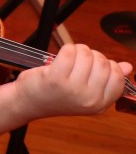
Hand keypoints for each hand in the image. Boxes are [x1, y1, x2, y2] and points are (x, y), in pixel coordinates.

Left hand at [14, 43, 131, 119]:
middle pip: (103, 62)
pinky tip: (60, 57)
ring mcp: (73, 89)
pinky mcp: (56, 78)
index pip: (117, 77)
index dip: (108, 65)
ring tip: (68, 59)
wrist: (28, 103)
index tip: (93, 67)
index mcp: (100, 104)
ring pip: (87, 55)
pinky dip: (67, 49)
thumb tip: (128, 67)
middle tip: (78, 61)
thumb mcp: (86, 92)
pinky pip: (70, 51)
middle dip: (92, 56)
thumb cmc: (57, 95)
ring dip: (78, 50)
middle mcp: (89, 99)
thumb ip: (107, 81)